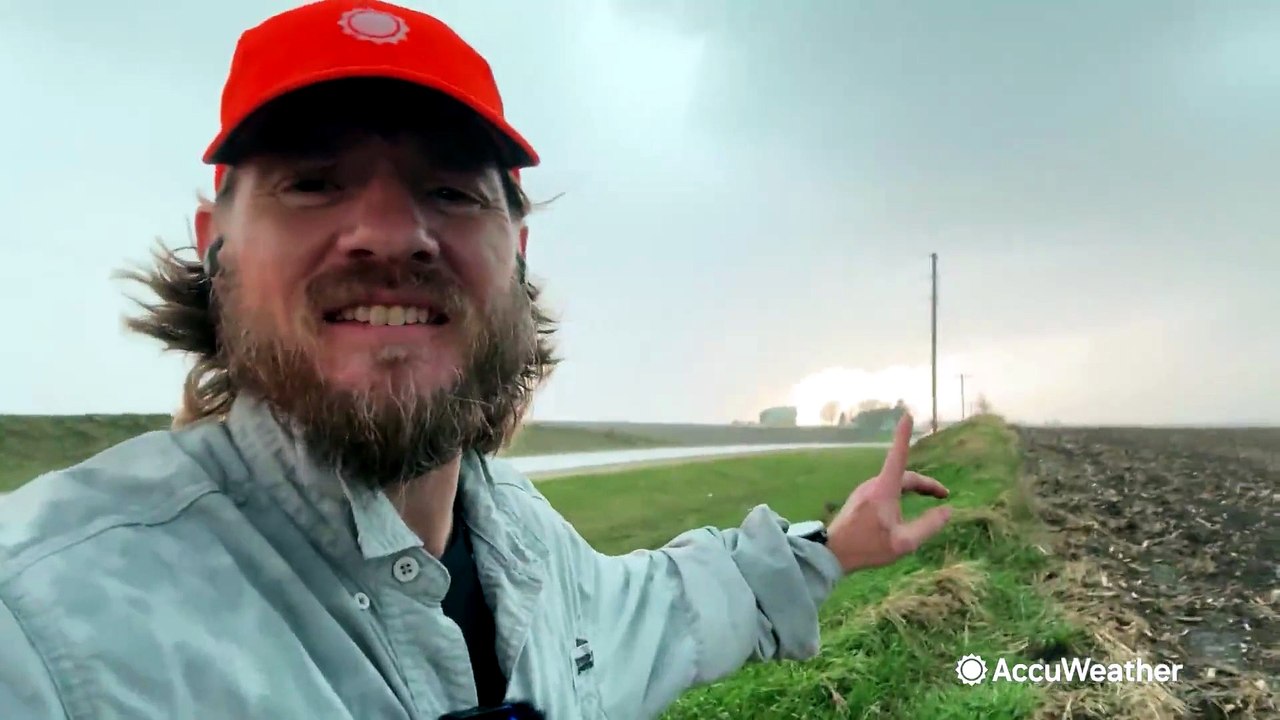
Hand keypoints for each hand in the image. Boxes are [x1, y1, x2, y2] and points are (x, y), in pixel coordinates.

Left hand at [826, 412, 951, 572]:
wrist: (832, 553)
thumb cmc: (867, 547)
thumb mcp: (904, 542)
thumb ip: (928, 525)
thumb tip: (947, 510)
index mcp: (884, 490)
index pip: (898, 457)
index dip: (903, 436)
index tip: (907, 415)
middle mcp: (873, 485)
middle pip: (905, 475)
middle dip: (925, 483)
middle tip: (943, 495)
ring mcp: (864, 491)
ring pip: (895, 482)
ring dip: (913, 488)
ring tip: (930, 499)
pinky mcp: (860, 498)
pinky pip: (886, 489)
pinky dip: (901, 493)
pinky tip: (905, 508)